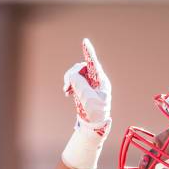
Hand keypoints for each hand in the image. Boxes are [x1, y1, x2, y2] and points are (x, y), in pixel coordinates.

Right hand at [61, 38, 111, 168]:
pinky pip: (75, 80)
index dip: (89, 53)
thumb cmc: (94, 114)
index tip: (85, 41)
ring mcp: (91, 84)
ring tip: (66, 90)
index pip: (94, 65)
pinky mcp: (85, 89)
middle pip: (81, 68)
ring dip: (69, 80)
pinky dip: (70, 84)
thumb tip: (73, 74)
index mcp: (102, 82)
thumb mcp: (88, 99)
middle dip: (72, 74)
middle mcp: (97, 81)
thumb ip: (80, 84)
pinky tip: (67, 92)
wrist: (93, 127)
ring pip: (77, 73)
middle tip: (66, 85)